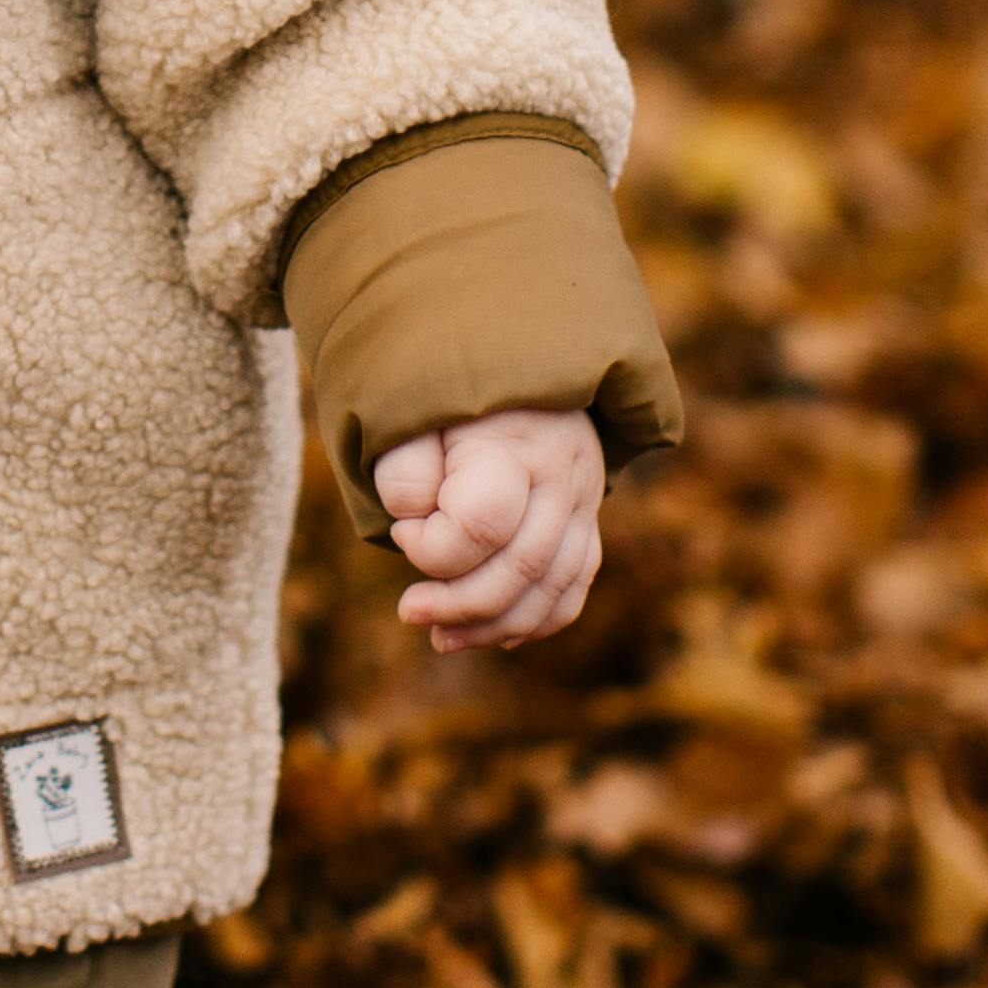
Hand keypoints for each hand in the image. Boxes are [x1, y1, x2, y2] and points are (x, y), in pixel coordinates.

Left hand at [373, 406, 602, 648]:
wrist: (506, 349)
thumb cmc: (442, 386)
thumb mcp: (407, 411)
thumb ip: (404, 469)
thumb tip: (419, 524)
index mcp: (513, 442)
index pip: (482, 524)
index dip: (432, 546)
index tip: (400, 530)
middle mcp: (562, 474)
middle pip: (522, 567)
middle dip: (459, 604)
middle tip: (408, 612)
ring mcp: (584, 499)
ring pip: (554, 587)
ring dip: (495, 624)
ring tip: (441, 638)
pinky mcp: (587, 517)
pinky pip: (575, 585)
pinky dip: (538, 619)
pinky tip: (497, 635)